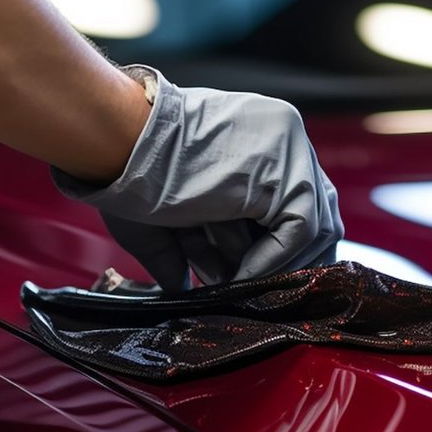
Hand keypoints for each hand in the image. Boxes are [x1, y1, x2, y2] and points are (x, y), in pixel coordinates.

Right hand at [52, 66, 342, 290]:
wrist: (116, 143)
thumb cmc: (129, 169)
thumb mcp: (171, 210)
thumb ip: (186, 247)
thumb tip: (184, 288)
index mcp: (262, 137)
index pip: (297, 201)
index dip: (280, 248)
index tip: (253, 279)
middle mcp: (285, 138)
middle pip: (316, 213)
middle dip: (285, 262)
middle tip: (256, 294)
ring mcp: (290, 150)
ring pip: (312, 227)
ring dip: (273, 266)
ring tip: (235, 285)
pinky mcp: (285, 171)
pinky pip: (298, 231)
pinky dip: (270, 261)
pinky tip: (237, 275)